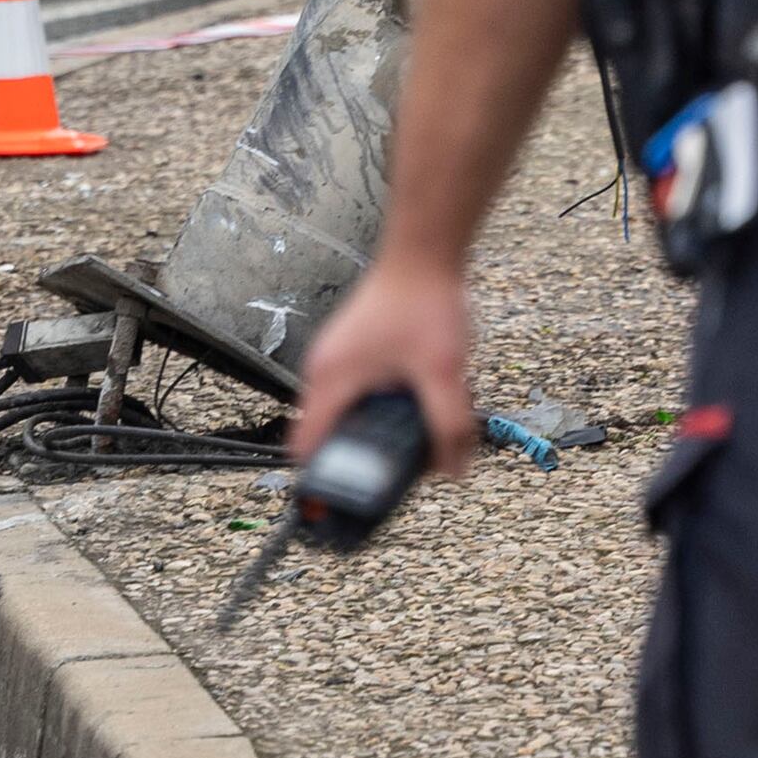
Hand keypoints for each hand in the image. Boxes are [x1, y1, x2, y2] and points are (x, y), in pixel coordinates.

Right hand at [287, 253, 476, 477]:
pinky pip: (358, 394)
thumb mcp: (443, 373)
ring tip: (415, 426)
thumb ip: (448, 425)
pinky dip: (383, 407)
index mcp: (331, 379)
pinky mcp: (353, 352)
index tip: (339, 504)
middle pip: (329, 434)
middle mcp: (324, 370)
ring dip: (378, 429)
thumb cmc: (422, 301)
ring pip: (348, 414)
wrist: (423, 254)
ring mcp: (336, 359)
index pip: (306, 446)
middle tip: (398, 465)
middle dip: (364, 455)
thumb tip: (451, 469)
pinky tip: (417, 400)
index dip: (320, 479)